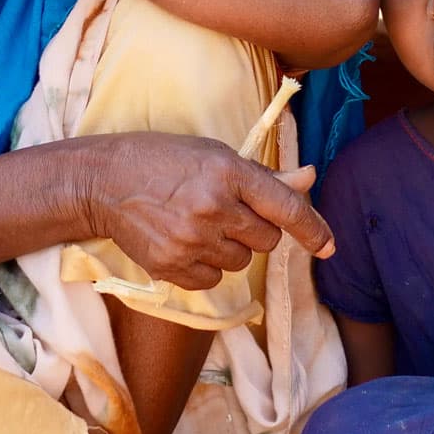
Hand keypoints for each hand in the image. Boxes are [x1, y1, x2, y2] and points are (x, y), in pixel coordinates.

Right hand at [78, 132, 333, 289]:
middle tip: (227, 211)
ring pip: (241, 261)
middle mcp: (213, 207)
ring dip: (230, 247)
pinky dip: (207, 265)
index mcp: (228, 172)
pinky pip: (214, 278)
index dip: (313, 229)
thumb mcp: (215, 155)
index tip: (329, 247)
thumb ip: (265, 176)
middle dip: (256, 229)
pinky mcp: (172, 267)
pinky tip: (184, 241)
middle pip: (267, 240)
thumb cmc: (164, 160)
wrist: (104, 182)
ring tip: (199, 223)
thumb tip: (310, 177)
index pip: (285, 207)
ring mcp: (191, 241)